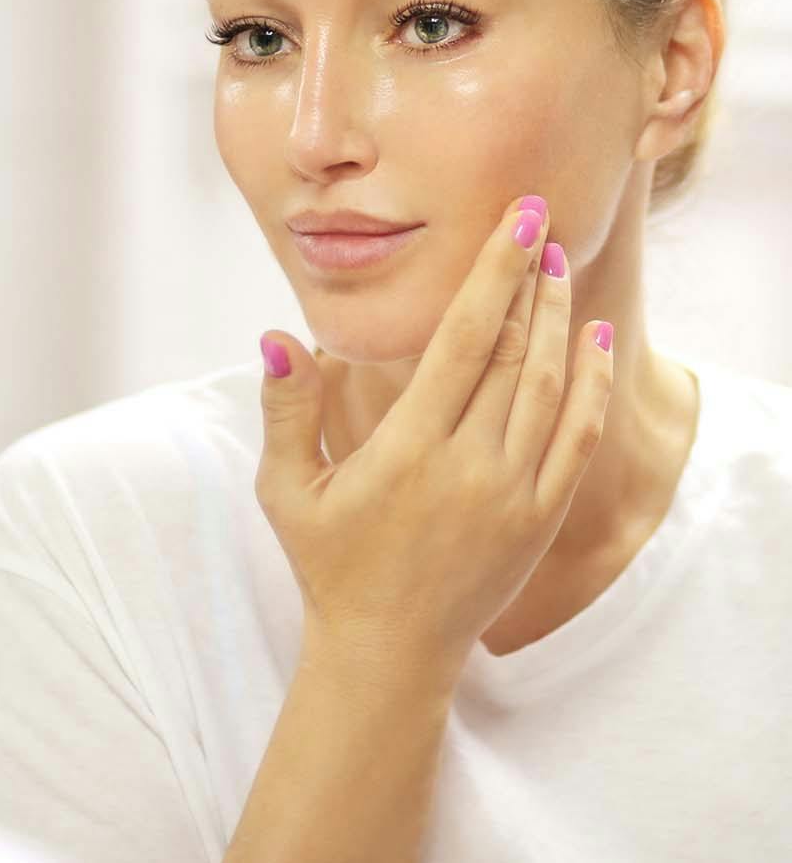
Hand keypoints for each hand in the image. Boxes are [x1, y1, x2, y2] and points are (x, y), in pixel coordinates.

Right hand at [255, 197, 612, 678]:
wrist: (388, 651)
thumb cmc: (330, 562)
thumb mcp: (287, 488)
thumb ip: (288, 409)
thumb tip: (275, 335)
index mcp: (409, 451)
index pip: (462, 342)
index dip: (493, 275)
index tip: (515, 222)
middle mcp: (470, 468)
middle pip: (513, 353)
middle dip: (530, 279)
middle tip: (541, 220)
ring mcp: (513, 496)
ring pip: (549, 388)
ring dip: (559, 320)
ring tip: (561, 264)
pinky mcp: (540, 520)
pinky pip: (577, 438)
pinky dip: (591, 384)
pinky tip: (596, 339)